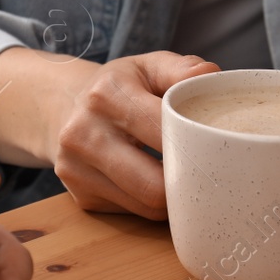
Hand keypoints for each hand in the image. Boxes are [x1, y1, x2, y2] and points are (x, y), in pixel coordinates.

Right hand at [50, 51, 219, 219]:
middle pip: (154, 185)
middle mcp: (84, 133)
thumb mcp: (147, 67)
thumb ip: (182, 70)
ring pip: (146, 206)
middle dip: (187, 183)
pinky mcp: (80, 196)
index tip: (217, 149)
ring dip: (172, 199)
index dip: (197, 146)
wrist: (61, 106)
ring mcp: (77, 169)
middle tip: (208, 174)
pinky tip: (154, 181)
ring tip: (185, 178)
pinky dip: (151, 202)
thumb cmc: (119, 88)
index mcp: (107, 95)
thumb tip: (213, 77)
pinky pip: (132, 212)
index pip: (164, 134)